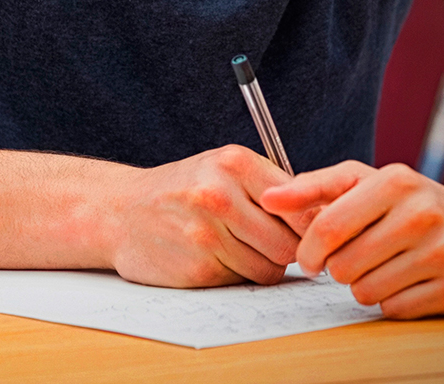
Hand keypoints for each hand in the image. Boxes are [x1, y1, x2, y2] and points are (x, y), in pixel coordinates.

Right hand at [110, 145, 298, 287]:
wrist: (120, 211)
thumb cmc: (181, 190)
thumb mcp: (221, 168)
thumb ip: (269, 187)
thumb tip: (323, 217)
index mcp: (233, 162)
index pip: (300, 206)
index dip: (308, 226)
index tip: (305, 233)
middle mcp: (219, 194)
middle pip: (290, 244)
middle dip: (285, 250)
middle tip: (266, 242)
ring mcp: (207, 232)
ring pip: (270, 269)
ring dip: (260, 264)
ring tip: (233, 245)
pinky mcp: (198, 267)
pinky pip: (243, 281)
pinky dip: (236, 275)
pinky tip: (213, 256)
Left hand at [261, 162, 443, 317]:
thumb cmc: (402, 200)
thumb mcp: (358, 180)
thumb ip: (311, 187)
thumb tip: (268, 198)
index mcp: (394, 182)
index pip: (329, 226)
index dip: (309, 250)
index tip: (307, 259)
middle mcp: (422, 214)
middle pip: (345, 265)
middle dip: (337, 268)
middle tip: (349, 259)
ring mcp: (443, 253)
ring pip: (368, 292)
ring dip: (361, 285)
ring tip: (374, 267)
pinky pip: (396, 310)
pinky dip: (388, 302)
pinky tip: (398, 281)